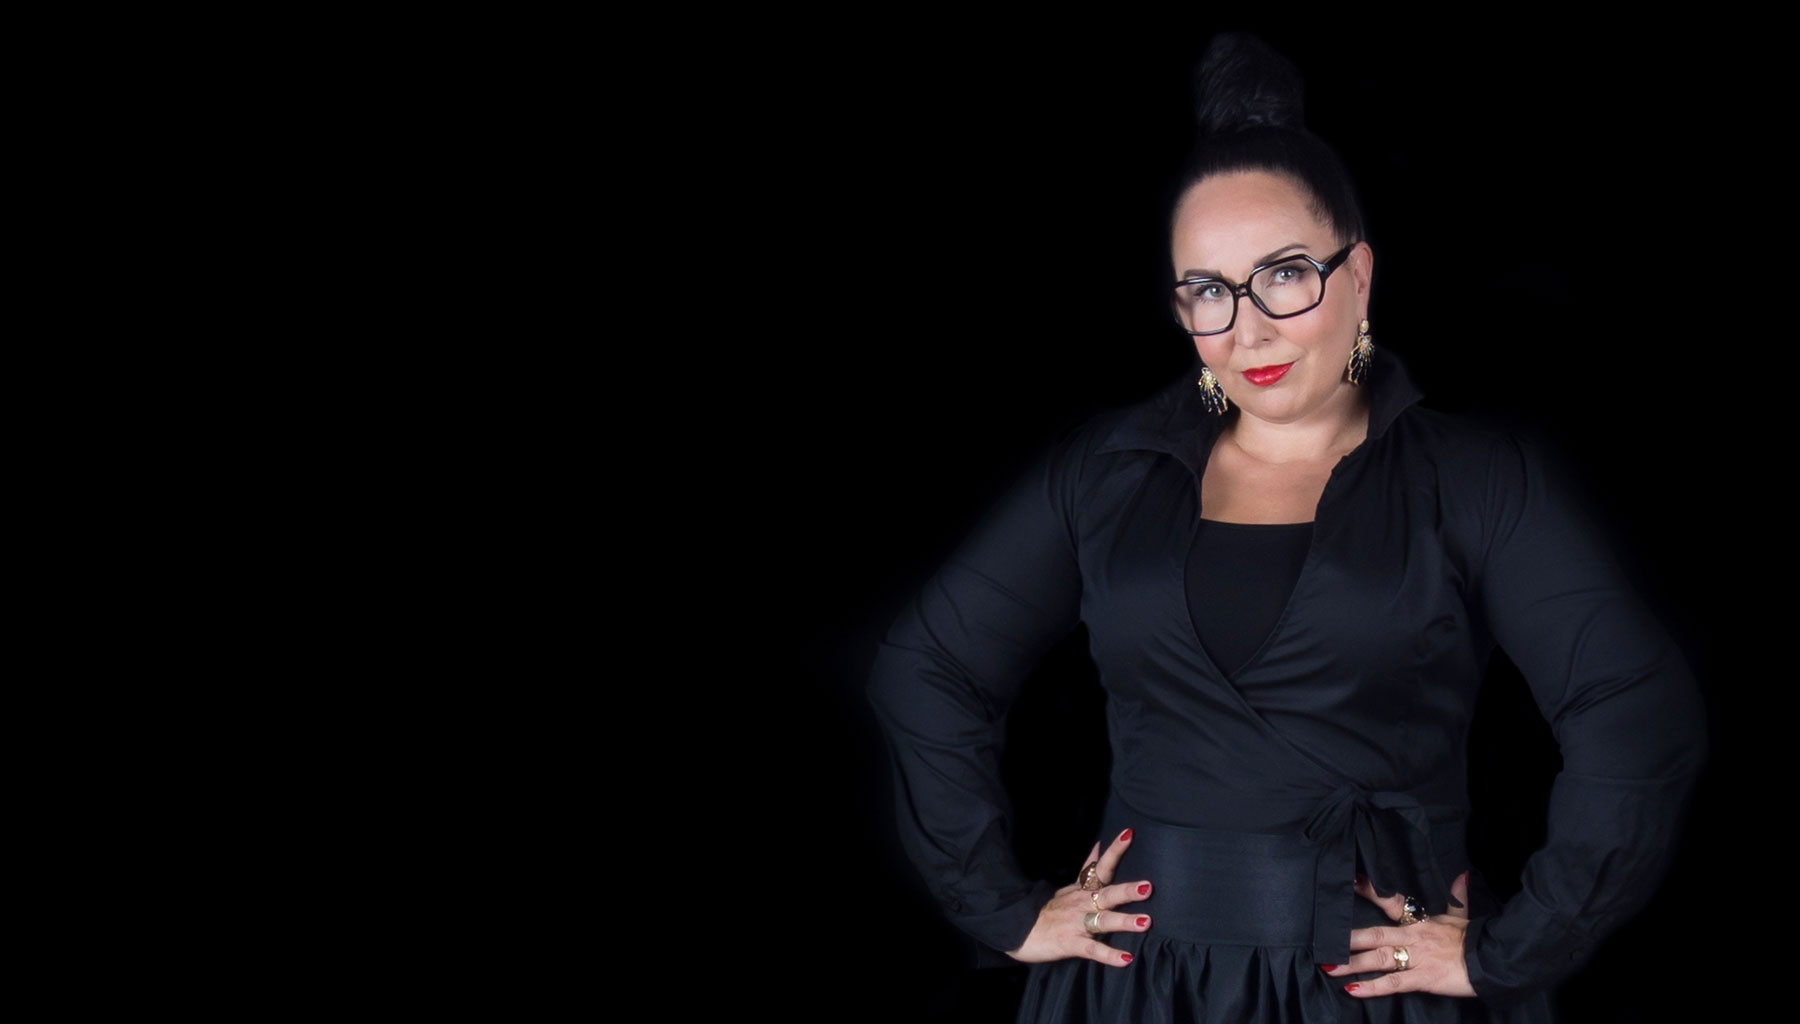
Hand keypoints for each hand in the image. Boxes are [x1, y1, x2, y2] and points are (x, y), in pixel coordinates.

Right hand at [1007, 828, 1150, 966]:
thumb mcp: (1069, 887)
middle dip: (1127, 891)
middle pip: (1107, 894)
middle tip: (1147, 887)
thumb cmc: (1048, 910)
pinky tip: (1126, 959)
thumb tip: (1099, 846)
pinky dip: (1109, 955)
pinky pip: (1093, 950)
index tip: (1129, 834)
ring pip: (1103, 920)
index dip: (1114, 851)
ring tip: (1145, 922)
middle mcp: (1082, 904)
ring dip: (1123, 921)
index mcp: (1083, 890)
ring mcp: (1077, 924)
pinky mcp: (1072, 944)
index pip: (1100, 866)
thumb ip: (1087, 868)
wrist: (1019, 931)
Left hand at [1325, 871, 1475, 998]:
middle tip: (1324, 941)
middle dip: (1349, 939)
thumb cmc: (1474, 940)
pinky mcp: (1423, 979)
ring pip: (1378, 959)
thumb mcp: (1462, 916)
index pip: (1392, 902)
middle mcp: (1413, 937)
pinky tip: (1353, 990)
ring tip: (1329, 967)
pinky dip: (1372, 987)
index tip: (1350, 881)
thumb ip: (1456, 896)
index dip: (1371, 891)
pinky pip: (1393, 983)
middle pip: (1375, 934)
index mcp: (1419, 922)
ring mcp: (1416, 958)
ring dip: (1352, 964)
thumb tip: (1461, 874)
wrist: (1493, 961)